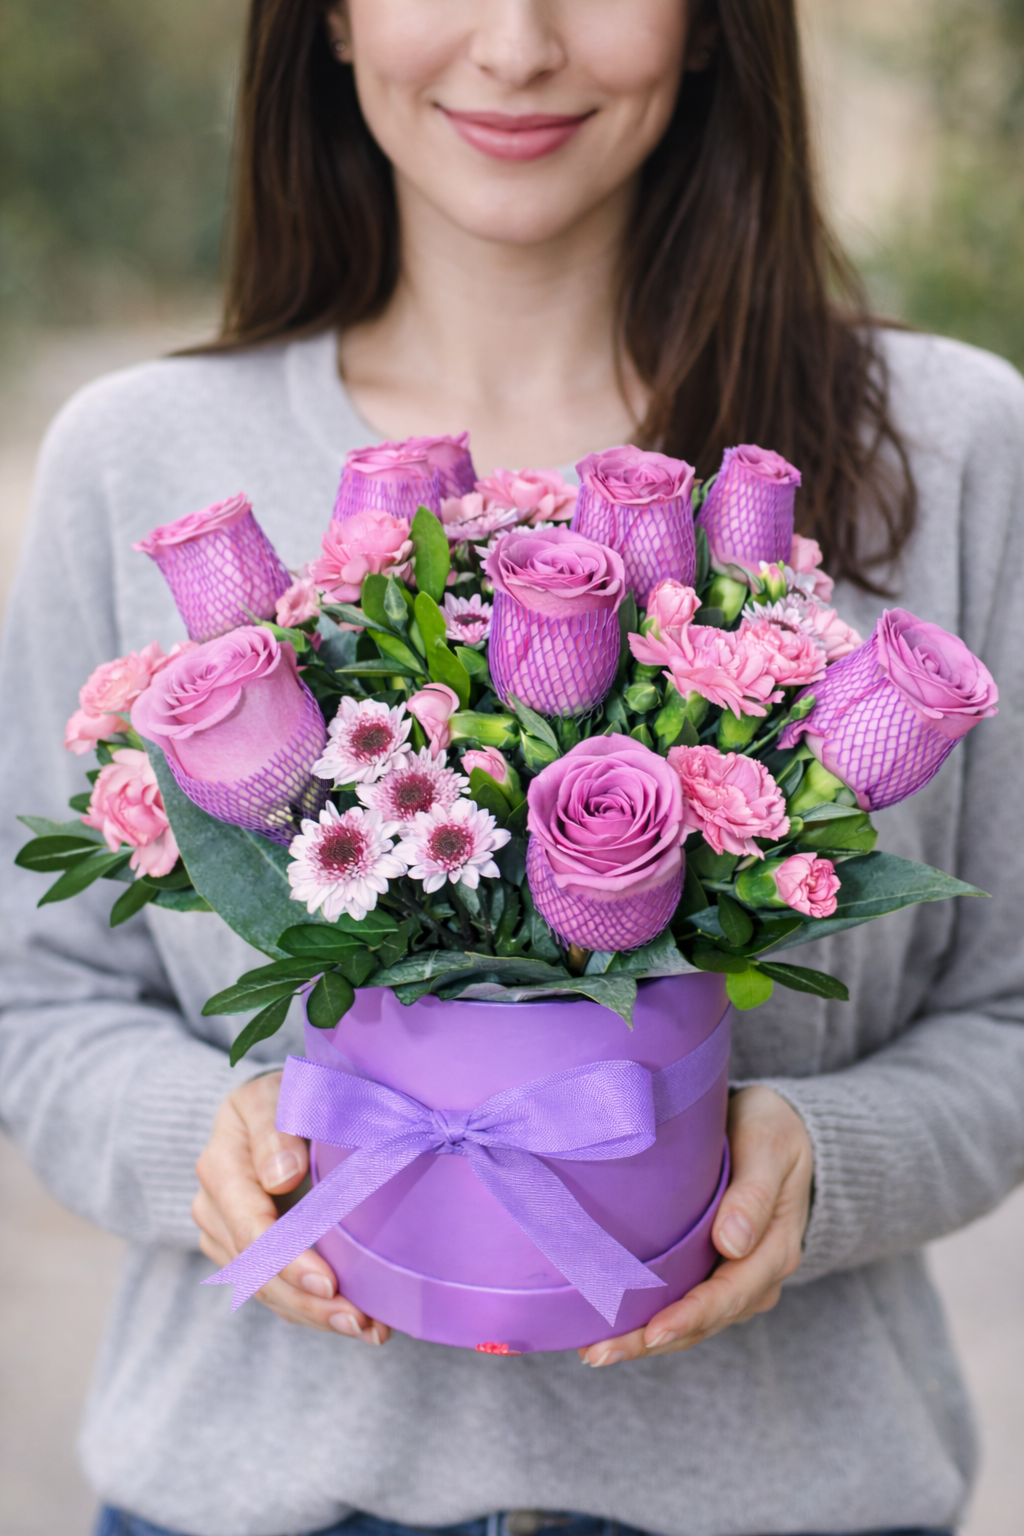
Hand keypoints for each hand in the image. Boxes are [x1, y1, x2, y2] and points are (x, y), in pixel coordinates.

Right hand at [193, 1072, 390, 1342]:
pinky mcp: (244, 1253)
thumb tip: (281, 1176)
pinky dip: (313, 1310)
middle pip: (256, 1270)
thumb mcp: (281, 1092)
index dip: (288, 1260)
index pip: (251, 1227)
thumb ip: (277, 1128)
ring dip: (316, 1316)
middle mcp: (214, 1206)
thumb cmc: (289, 1092)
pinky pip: (275, 1291)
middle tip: (360, 1322)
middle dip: (307, 1302)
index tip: (328, 1283)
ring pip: (265, 1290)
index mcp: (222, 1162)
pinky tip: (360, 1322)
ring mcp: (226, 1234)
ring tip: (369, 1330)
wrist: (274, 1105)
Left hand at [578, 1085, 812, 1366]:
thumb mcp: (770, 1148)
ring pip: (691, 1322)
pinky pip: (683, 1303)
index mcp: (774, 1250)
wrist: (778, 1129)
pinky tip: (611, 1324)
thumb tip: (732, 1244)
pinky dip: (649, 1318)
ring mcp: (735, 1277)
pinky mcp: (713, 1270)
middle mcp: (756, 1275)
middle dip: (650, 1341)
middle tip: (597, 1353)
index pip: (728, 1295)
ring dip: (643, 1339)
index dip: (689, 1316)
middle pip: (703, 1321)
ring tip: (593, 1350)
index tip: (652, 1331)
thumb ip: (754, 1194)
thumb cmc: (773, 1130)